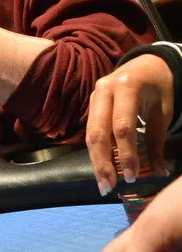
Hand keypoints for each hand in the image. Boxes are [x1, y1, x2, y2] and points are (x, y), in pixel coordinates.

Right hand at [86, 54, 172, 195]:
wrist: (147, 64)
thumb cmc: (158, 87)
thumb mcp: (162, 111)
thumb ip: (156, 140)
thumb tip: (157, 172)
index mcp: (126, 86)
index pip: (122, 126)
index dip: (126, 154)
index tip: (131, 177)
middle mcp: (104, 90)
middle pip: (98, 132)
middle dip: (103, 162)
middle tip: (109, 187)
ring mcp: (95, 96)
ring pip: (90, 133)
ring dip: (96, 161)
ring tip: (103, 184)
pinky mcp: (92, 103)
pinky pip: (91, 131)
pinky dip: (96, 152)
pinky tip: (102, 170)